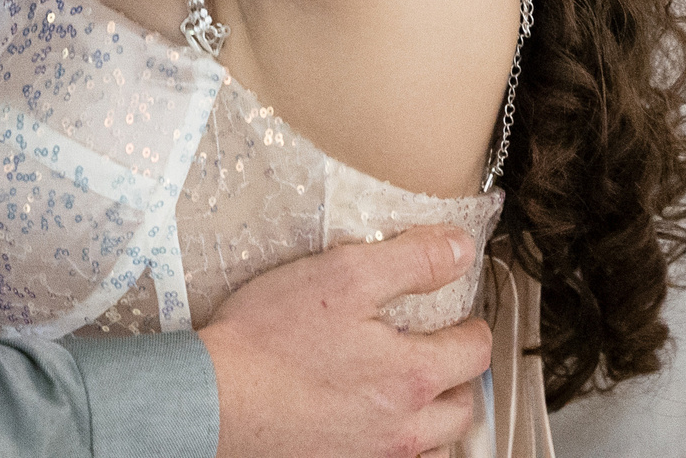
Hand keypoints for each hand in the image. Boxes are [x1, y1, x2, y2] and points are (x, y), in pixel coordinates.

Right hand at [200, 226, 489, 457]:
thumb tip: (458, 249)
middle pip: (462, 405)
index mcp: (412, 376)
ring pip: (433, 445)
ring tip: (415, 391)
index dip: (471, 324)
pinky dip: (401, 447)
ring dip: (435, 417)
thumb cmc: (267, 342)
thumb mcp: (344, 274)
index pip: (473, 351)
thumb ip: (411, 260)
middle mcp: (402, 428)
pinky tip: (377, 424)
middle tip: (442, 351)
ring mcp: (373, 457)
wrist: (211, 401)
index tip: (459, 315)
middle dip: (459, 375)